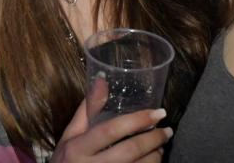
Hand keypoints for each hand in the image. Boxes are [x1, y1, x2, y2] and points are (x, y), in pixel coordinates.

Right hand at [52, 82, 171, 162]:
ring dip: (154, 156)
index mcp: (77, 148)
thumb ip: (87, 110)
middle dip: (153, 139)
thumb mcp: (70, 136)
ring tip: (162, 146)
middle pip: (129, 151)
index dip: (137, 120)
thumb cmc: (66, 161)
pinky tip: (154, 161)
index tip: (158, 113)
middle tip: (168, 130)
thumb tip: (103, 78)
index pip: (111, 130)